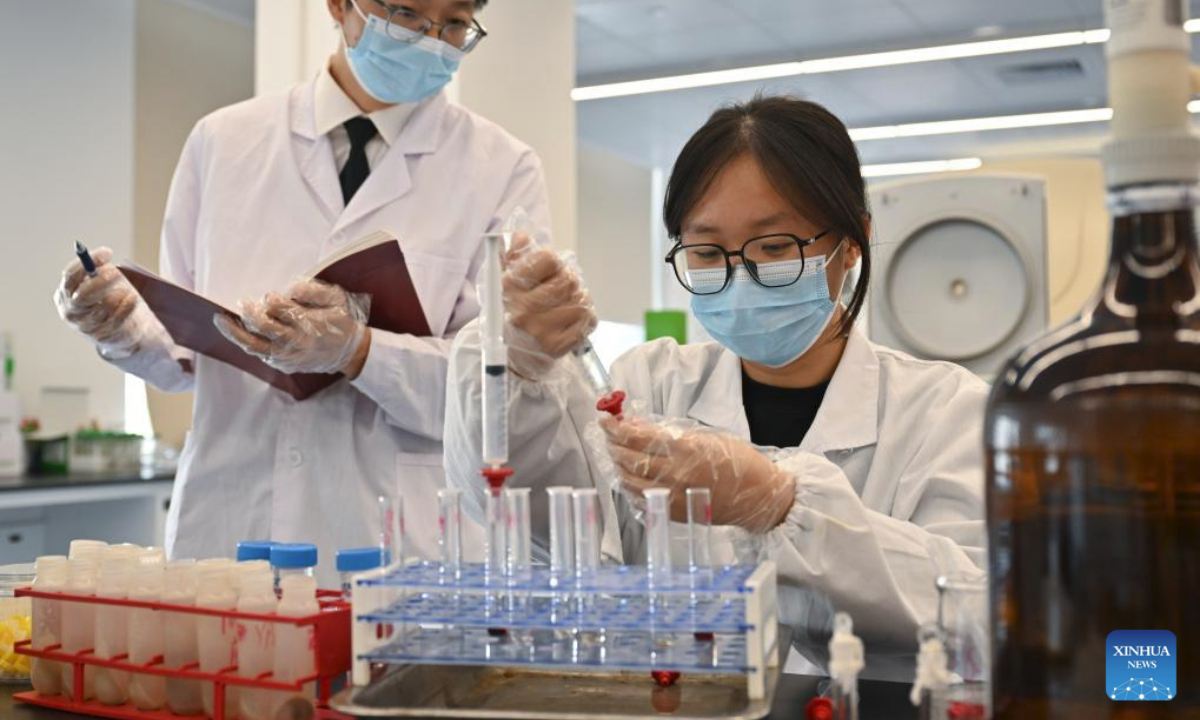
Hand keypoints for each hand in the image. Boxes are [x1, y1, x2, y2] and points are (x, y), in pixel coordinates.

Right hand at [54, 246, 140, 356]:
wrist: (118, 330)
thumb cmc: (106, 300)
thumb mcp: (99, 285)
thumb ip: (97, 273)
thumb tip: (102, 260)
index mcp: (65, 294)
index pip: (70, 276)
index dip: (88, 262)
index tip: (107, 253)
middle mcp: (70, 312)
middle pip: (82, 295)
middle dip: (101, 281)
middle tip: (116, 272)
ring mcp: (84, 327)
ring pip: (101, 308)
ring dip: (117, 295)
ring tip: (126, 289)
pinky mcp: (102, 337)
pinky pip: (115, 320)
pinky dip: (126, 306)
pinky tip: (133, 298)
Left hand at [215, 279, 369, 374]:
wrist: (350, 352)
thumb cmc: (341, 321)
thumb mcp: (336, 299)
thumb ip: (314, 290)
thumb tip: (289, 289)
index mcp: (309, 323)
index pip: (280, 309)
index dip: (271, 300)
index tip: (270, 296)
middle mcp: (297, 341)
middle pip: (263, 327)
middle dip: (248, 313)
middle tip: (241, 303)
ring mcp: (289, 356)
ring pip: (255, 345)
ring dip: (235, 332)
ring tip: (220, 320)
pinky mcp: (286, 364)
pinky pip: (261, 355)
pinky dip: (247, 344)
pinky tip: (237, 333)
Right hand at [502, 234, 596, 379]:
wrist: (511, 352)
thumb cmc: (511, 309)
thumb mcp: (503, 276)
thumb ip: (512, 252)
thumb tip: (523, 237)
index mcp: (510, 287)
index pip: (549, 259)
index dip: (553, 263)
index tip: (547, 272)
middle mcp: (525, 309)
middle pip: (569, 280)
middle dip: (568, 282)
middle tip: (558, 290)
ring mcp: (542, 330)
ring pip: (581, 300)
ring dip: (578, 299)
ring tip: (564, 305)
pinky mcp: (558, 346)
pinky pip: (588, 320)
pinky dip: (585, 317)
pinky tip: (570, 319)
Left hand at [600, 415, 796, 533]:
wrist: (757, 495)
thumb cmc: (737, 461)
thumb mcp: (705, 437)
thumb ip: (668, 433)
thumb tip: (636, 425)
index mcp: (684, 450)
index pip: (637, 438)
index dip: (616, 428)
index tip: (605, 419)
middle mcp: (673, 475)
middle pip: (628, 459)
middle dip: (613, 444)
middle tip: (609, 434)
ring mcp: (671, 497)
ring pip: (629, 481)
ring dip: (618, 465)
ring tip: (618, 453)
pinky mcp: (671, 513)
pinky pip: (640, 499)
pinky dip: (630, 486)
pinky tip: (630, 476)